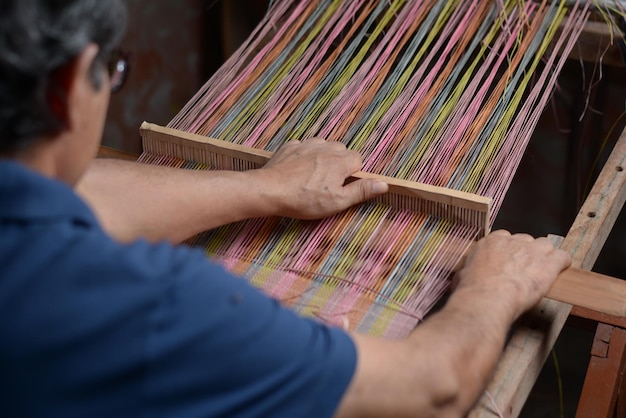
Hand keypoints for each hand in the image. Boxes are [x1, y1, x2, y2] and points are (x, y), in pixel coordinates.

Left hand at [259, 138, 387, 218]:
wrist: (270, 190)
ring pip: (323, 146)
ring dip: (321, 158)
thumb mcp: (337, 201)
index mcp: (340, 161)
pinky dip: (304, 156)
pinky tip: (297, 171)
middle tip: (327, 184)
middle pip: (341, 151)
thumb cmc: (304, 199)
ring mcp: (307, 145)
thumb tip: (383, 184)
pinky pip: (303, 147)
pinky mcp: (291, 147)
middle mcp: (326, 147)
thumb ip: (361, 191)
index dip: (352, 174)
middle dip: (338, 164)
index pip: (358, 159)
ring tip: (312, 177)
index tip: (342, 186)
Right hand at [453, 230, 571, 318]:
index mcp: (491, 242)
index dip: (508, 250)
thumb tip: (464, 275)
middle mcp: (512, 242)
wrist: (487, 298)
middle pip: (526, 241)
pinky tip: (560, 270)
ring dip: (545, 255)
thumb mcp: (461, 275)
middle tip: (523, 269)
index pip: (505, 238)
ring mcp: (532, 251)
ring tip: (542, 269)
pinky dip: (563, 263)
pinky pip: (562, 257)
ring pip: (545, 245)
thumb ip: (468, 270)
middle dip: (526, 253)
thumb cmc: (472, 290)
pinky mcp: (548, 264)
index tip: (508, 260)